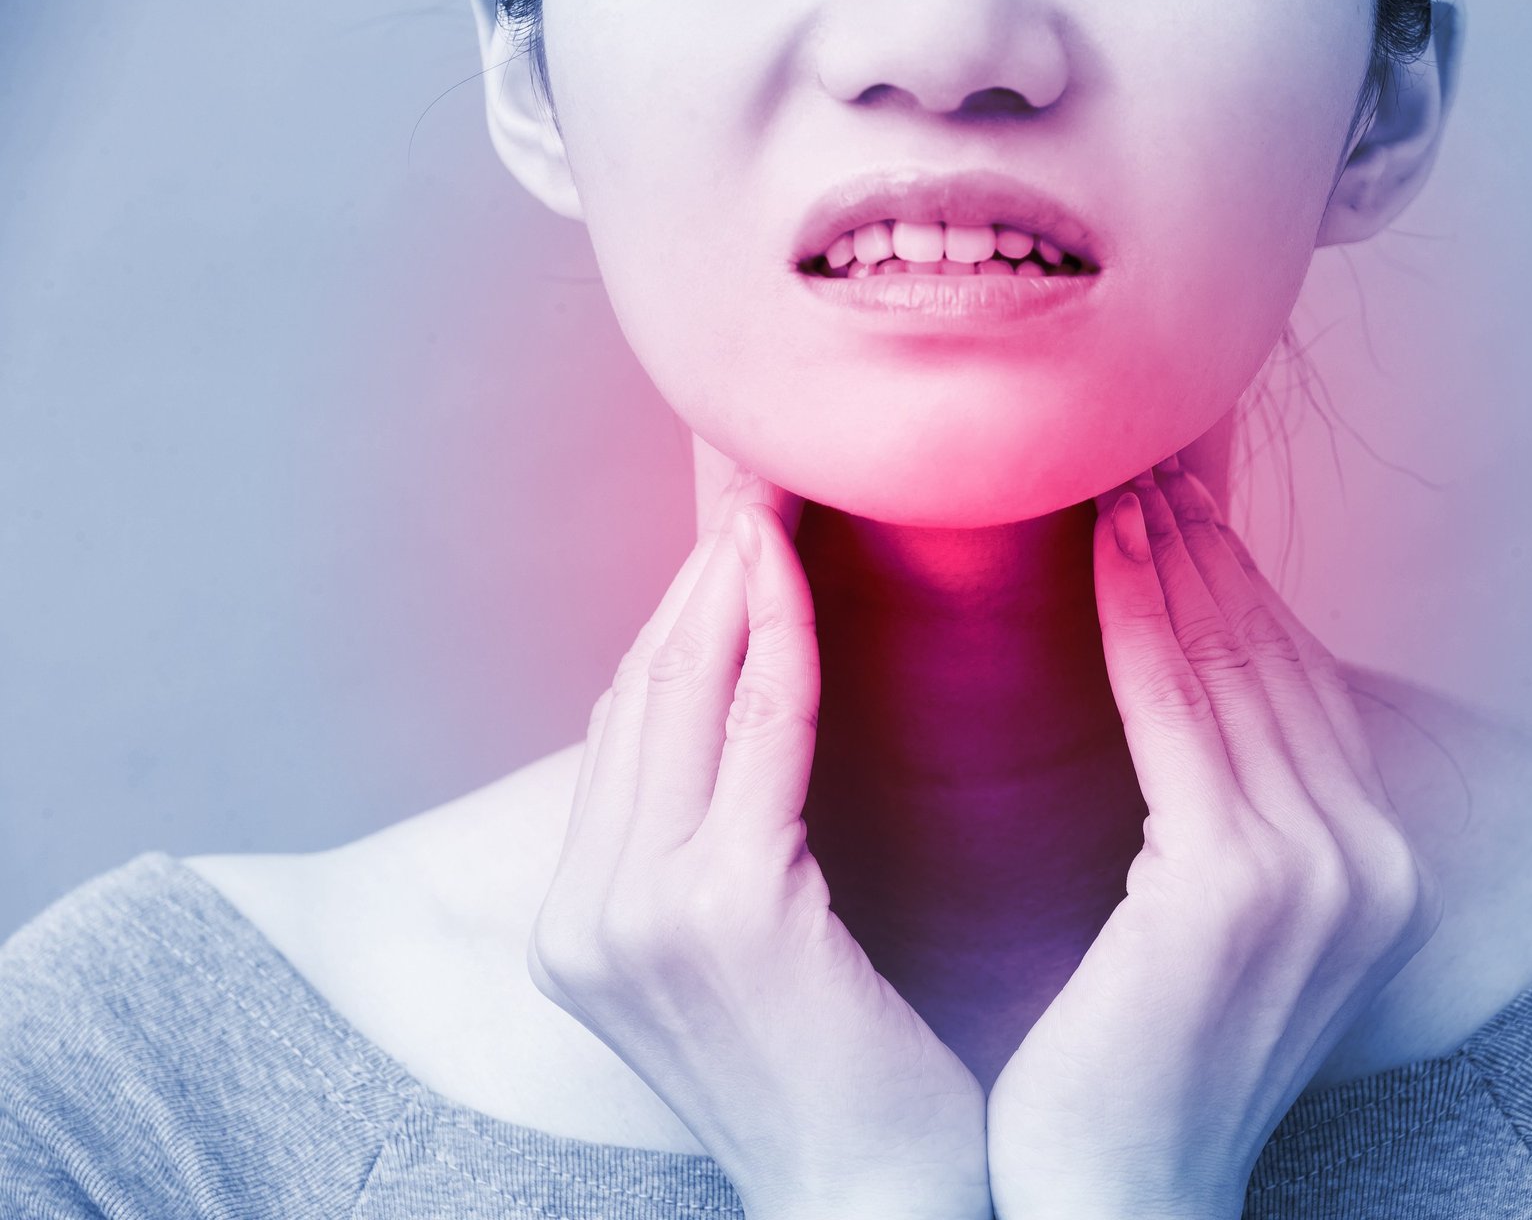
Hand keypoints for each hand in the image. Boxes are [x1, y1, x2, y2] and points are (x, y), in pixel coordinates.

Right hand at [527, 460, 990, 1219]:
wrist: (870, 1202)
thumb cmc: (835, 1073)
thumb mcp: (745, 947)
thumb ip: (714, 833)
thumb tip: (736, 710)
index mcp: (580, 920)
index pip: (627, 724)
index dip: (678, 614)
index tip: (732, 528)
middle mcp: (583, 911)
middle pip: (642, 689)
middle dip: (698, 570)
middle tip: (752, 467)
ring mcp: (634, 912)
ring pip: (685, 691)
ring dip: (734, 577)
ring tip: (778, 491)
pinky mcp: (719, 912)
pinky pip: (759, 733)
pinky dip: (781, 638)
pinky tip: (802, 570)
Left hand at [986, 455, 1442, 1219]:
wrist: (1112, 1199)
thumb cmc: (1133, 1064)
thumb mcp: (1200, 925)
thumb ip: (1222, 821)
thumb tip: (1178, 701)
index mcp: (1369, 873)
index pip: (1297, 692)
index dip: (1241, 588)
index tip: (1181, 504)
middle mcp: (1367, 862)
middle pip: (1277, 663)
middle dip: (1210, 551)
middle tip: (1146, 454)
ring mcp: (1317, 871)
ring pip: (1233, 669)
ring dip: (1175, 558)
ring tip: (1120, 472)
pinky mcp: (1238, 884)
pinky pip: (1180, 712)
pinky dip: (1142, 618)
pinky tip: (1103, 547)